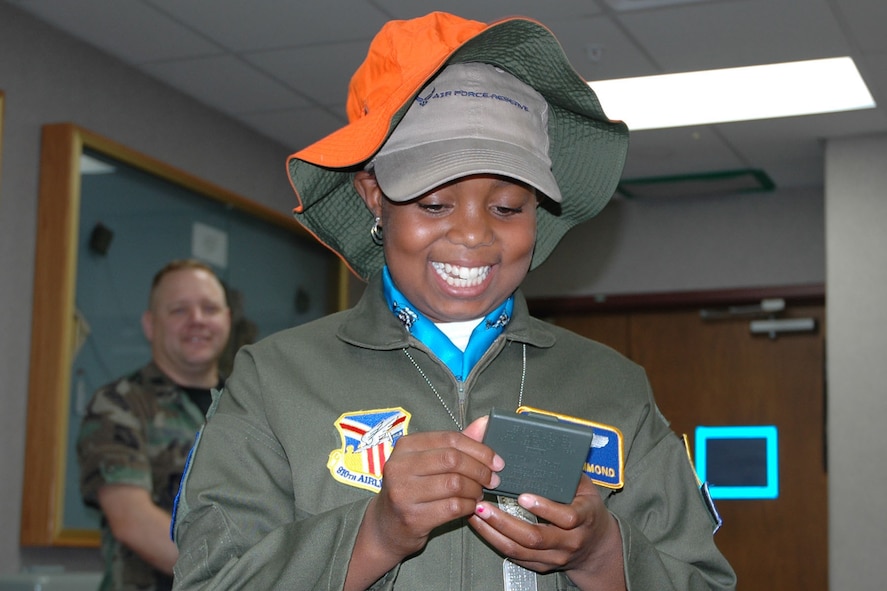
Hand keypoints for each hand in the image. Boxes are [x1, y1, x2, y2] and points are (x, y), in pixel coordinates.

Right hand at [361, 416, 503, 559]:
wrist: (386, 526)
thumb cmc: (412, 488)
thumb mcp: (428, 461)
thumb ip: (456, 443)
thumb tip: (486, 422)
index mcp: (405, 446)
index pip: (450, 439)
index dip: (479, 449)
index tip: (496, 462)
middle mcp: (400, 466)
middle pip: (453, 460)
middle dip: (480, 470)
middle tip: (492, 479)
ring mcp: (403, 493)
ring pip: (455, 484)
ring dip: (475, 489)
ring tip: (479, 493)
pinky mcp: (412, 517)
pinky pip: (453, 507)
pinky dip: (469, 506)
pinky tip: (470, 506)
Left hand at [468, 475, 625, 589]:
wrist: (596, 546)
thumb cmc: (587, 509)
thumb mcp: (585, 488)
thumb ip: (567, 474)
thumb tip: (543, 449)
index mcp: (585, 518)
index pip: (567, 517)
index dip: (544, 507)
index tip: (522, 496)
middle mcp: (570, 541)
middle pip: (535, 537)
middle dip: (505, 522)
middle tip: (483, 506)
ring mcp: (555, 556)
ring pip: (520, 550)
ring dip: (494, 532)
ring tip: (476, 514)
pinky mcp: (541, 565)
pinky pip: (516, 557)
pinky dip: (496, 541)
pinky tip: (482, 527)